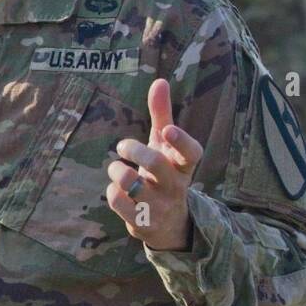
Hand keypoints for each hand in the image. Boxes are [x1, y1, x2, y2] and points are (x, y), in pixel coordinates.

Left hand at [106, 78, 203, 251]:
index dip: (181, 141)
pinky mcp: (143, 223)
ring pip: (133, 184)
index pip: (192, 153)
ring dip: (118, 171)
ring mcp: (160, 206)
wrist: (169, 224)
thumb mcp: (165, 146)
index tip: (168, 129)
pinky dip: (113, 192)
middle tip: (122, 146)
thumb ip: (163, 115)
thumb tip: (160, 81)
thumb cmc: (164, 174)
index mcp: (184, 166)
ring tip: (117, 168)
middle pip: (157, 164)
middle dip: (135, 150)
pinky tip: (117, 190)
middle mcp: (175, 186)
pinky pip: (120, 203)